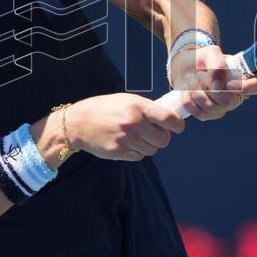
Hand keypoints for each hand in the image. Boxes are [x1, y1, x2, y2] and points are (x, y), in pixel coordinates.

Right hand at [65, 93, 185, 160]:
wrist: (79, 123)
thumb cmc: (105, 108)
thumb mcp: (127, 100)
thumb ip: (148, 109)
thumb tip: (170, 118)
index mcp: (139, 107)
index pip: (169, 119)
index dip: (177, 125)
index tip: (176, 126)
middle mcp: (134, 124)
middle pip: (164, 139)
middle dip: (161, 137)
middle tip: (152, 132)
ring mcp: (127, 140)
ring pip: (152, 150)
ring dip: (148, 145)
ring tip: (134, 136)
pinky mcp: (120, 152)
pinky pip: (139, 156)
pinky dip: (137, 152)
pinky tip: (126, 143)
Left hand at [167, 45, 256, 120]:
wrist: (184, 67)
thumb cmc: (202, 59)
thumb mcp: (210, 53)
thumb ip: (217, 64)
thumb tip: (218, 86)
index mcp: (243, 77)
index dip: (248, 88)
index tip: (229, 83)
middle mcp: (237, 95)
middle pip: (229, 101)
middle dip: (209, 88)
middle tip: (198, 74)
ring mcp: (223, 107)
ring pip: (213, 108)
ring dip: (196, 91)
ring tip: (191, 79)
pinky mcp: (209, 114)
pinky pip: (200, 114)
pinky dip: (189, 100)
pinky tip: (187, 90)